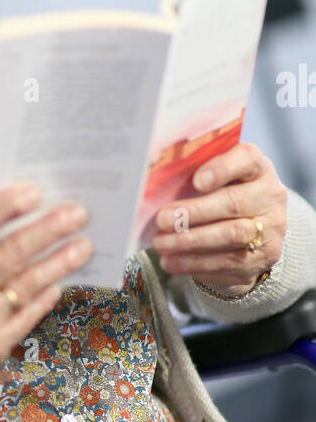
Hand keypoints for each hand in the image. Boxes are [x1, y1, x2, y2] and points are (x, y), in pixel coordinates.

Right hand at [0, 183, 92, 421]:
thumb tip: (1, 214)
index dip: (6, 206)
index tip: (33, 191)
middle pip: (12, 255)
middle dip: (49, 230)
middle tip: (76, 212)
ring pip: (28, 286)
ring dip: (59, 262)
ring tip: (82, 245)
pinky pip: (28, 316)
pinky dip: (44, 296)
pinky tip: (57, 280)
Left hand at [150, 142, 286, 294]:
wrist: (252, 234)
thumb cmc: (222, 198)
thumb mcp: (216, 181)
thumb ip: (194, 175)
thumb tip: (151, 182)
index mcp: (257, 168)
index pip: (247, 159)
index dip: (222, 168)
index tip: (197, 181)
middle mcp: (270, 196)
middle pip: (233, 202)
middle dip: (193, 212)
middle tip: (162, 219)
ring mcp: (270, 229)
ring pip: (231, 235)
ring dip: (189, 241)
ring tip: (160, 243)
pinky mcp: (262, 258)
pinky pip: (226, 262)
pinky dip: (193, 263)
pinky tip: (170, 261)